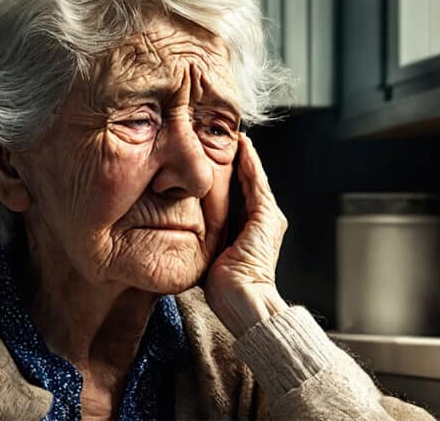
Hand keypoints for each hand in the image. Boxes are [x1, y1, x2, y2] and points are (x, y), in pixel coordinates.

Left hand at [205, 134, 288, 336]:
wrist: (247, 305)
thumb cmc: (226, 292)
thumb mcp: (208, 259)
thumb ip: (200, 242)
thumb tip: (173, 234)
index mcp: (249, 230)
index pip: (237, 193)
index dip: (226, 173)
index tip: (211, 154)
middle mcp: (262, 220)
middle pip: (245, 181)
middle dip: (233, 159)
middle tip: (220, 135)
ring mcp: (266, 217)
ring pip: (251, 177)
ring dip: (243, 155)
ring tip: (232, 134)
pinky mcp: (265, 216)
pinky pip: (255, 183)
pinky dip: (249, 163)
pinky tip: (242, 146)